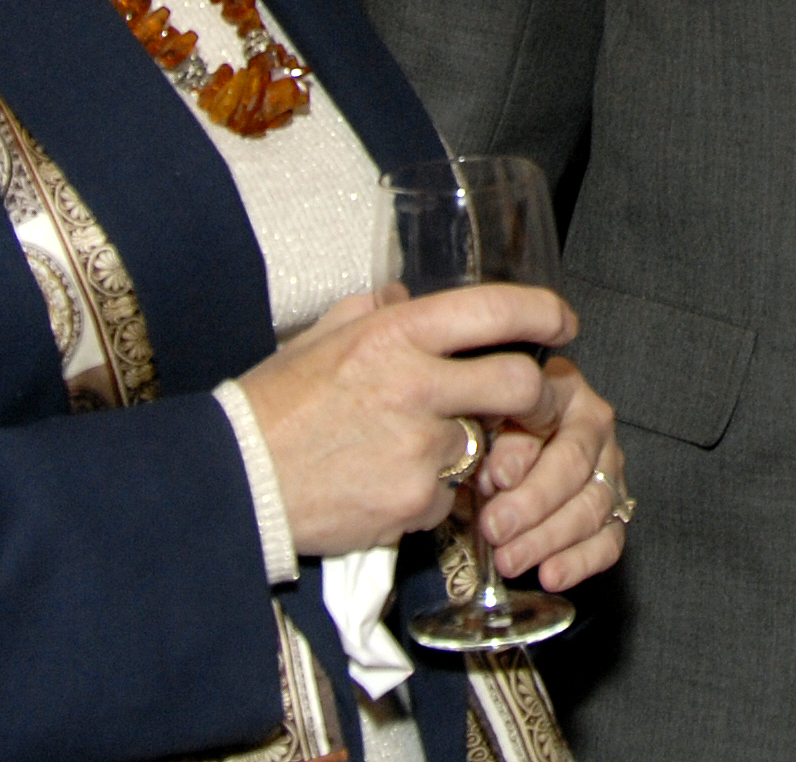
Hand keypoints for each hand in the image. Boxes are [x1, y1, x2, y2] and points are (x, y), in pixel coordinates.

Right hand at [238, 284, 568, 557]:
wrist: (232, 482)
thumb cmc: (271, 406)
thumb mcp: (318, 338)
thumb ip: (370, 311)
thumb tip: (403, 293)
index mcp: (394, 334)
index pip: (495, 309)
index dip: (543, 312)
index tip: (563, 322)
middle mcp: (415, 385)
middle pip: (520, 383)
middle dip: (540, 396)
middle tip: (535, 404)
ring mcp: (418, 448)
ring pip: (484, 445)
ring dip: (471, 452)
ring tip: (420, 452)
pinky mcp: (413, 502)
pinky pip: (448, 497)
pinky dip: (432, 496)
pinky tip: (389, 487)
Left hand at [473, 351, 628, 591]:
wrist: (494, 453)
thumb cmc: (485, 431)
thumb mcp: (480, 420)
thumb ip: (494, 438)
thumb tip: (505, 475)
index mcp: (563, 391)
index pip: (551, 419)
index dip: (522, 453)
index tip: (494, 480)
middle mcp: (594, 427)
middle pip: (575, 469)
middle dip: (533, 506)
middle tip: (495, 530)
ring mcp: (609, 469)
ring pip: (592, 508)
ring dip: (547, 540)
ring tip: (509, 560)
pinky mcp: (614, 511)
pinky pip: (610, 540)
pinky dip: (580, 562)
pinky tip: (550, 574)